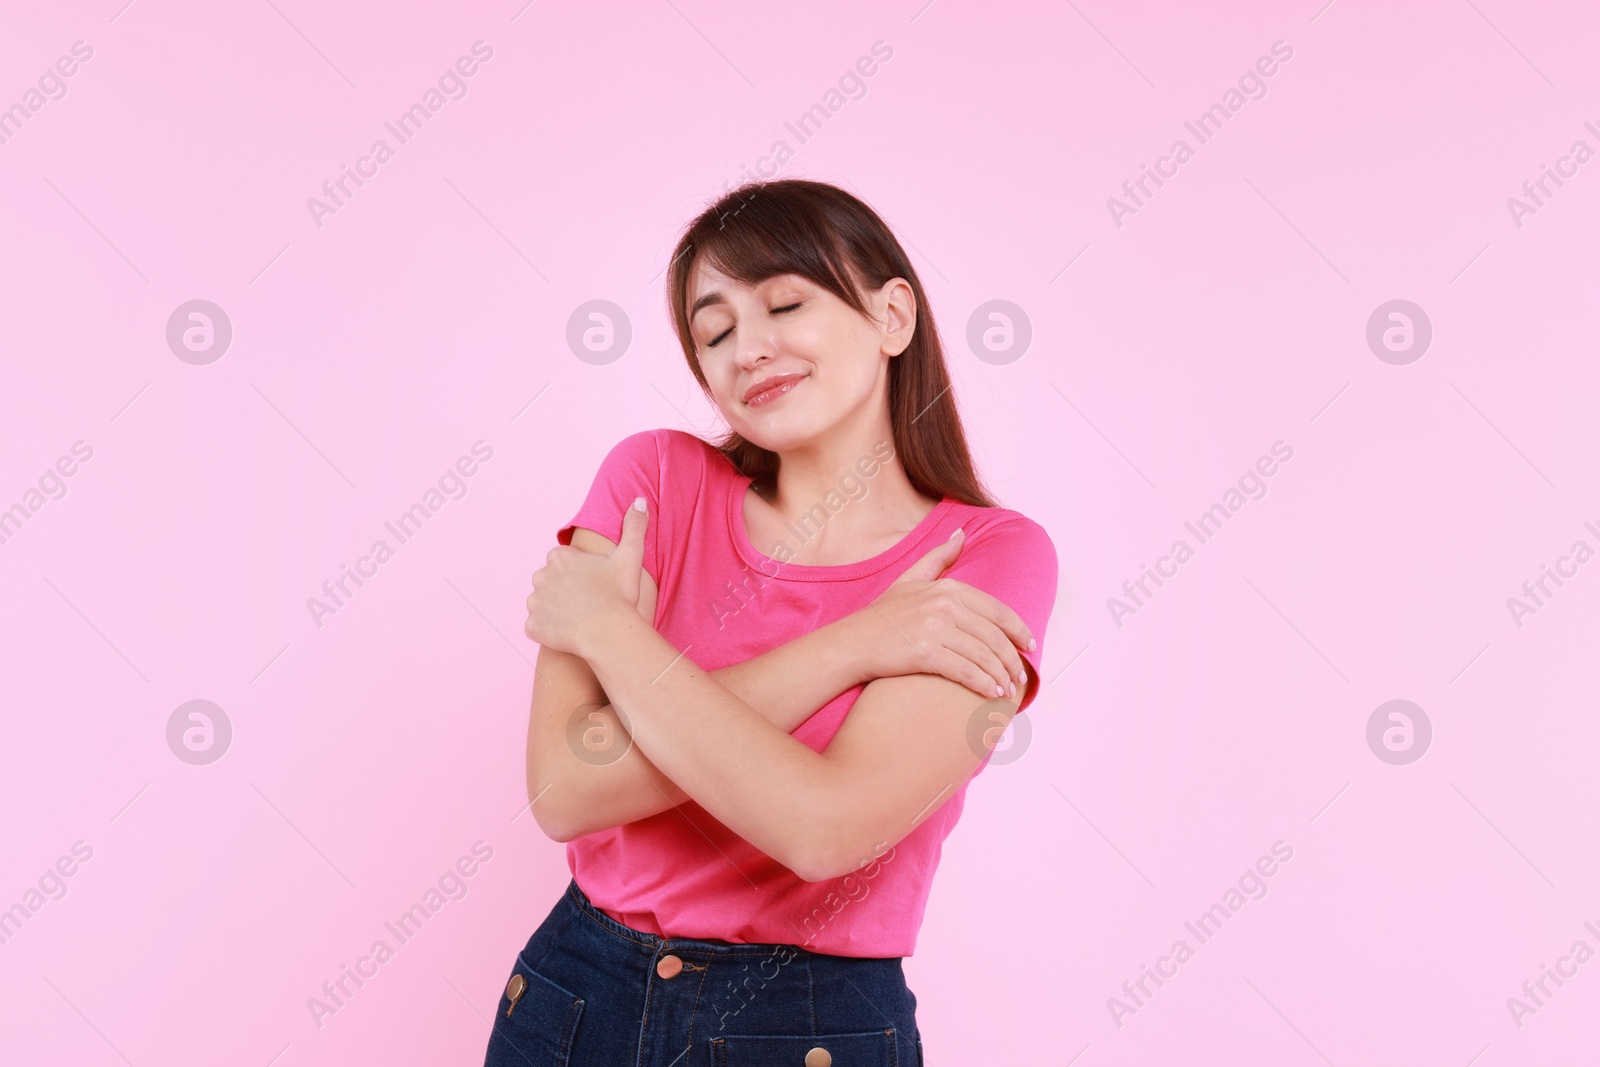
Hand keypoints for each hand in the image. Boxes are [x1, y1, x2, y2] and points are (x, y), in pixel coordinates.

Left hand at [525, 497, 649, 655]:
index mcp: (559, 557)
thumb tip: (640, 501)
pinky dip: (548, 630)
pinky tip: (568, 633)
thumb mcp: (630, 557)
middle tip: (588, 602)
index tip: (595, 584)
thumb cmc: (619, 595)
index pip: (564, 562)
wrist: (608, 633)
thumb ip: (634, 527)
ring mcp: (534, 602)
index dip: (581, 573)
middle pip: (551, 581)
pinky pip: (537, 627)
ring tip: (579, 618)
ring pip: (543, 603)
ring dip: (555, 609)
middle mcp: (541, 576)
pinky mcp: (532, 626)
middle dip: (564, 589)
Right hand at [846, 528, 1035, 699]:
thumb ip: (939, 558)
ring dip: (1000, 675)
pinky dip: (983, 684)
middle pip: (993, 635)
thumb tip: (961, 534)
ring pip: (983, 655)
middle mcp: (944, 605)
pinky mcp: (926, 653)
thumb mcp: (910, 579)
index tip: (1029, 645)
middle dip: (1012, 658)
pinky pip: (966, 671)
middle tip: (1020, 675)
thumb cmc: (881, 616)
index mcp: (946, 588)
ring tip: (1007, 688)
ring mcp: (935, 628)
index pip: (996, 610)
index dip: (1018, 630)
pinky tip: (991, 693)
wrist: (851, 643)